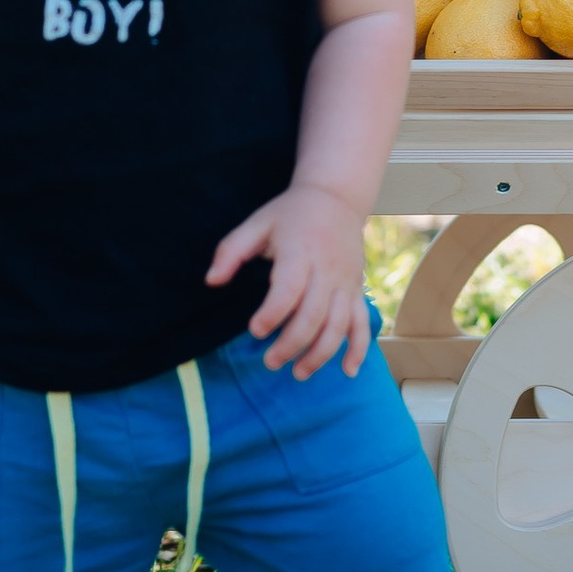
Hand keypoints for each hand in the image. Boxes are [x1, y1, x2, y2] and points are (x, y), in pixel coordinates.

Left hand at [205, 182, 369, 377]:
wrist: (336, 198)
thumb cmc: (289, 214)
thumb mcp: (256, 223)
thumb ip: (231, 251)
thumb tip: (211, 282)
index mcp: (300, 250)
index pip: (289, 288)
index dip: (272, 313)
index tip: (254, 331)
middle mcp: (327, 269)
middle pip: (314, 314)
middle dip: (292, 343)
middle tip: (270, 362)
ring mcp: (346, 281)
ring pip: (339, 325)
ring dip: (321, 354)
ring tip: (298, 373)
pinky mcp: (357, 289)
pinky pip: (361, 322)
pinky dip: (358, 348)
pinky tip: (347, 371)